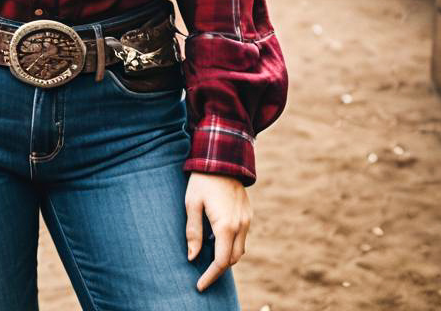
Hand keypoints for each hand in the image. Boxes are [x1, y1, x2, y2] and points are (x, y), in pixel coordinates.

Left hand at [186, 172, 250, 292]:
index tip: (200, 285)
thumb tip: (192, 257)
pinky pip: (243, 236)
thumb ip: (193, 232)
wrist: (222, 156)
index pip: (222, 261)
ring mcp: (247, 219)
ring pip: (240, 248)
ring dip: (227, 255)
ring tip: (209, 254)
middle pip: (234, 258)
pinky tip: (218, 237)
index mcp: (226, 225)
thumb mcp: (191, 204)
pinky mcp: (248, 212)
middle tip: (203, 273)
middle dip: (219, 268)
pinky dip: (232, 243)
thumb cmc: (202, 180)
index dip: (211, 276)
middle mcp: (241, 225)